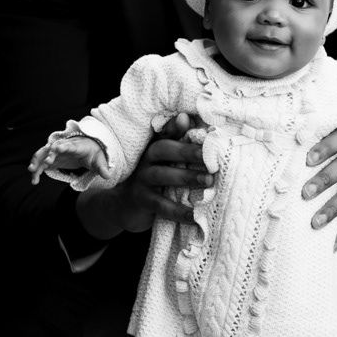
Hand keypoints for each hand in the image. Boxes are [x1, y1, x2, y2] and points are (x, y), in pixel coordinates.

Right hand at [27, 135, 107, 183]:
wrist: (89, 149)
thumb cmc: (94, 154)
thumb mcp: (100, 160)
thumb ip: (102, 167)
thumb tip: (107, 176)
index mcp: (76, 145)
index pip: (68, 145)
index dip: (61, 148)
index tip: (54, 152)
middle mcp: (63, 147)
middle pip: (51, 148)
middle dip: (45, 155)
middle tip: (41, 164)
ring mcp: (56, 152)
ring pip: (42, 155)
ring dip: (36, 162)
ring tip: (32, 173)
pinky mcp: (52, 159)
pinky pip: (41, 164)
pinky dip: (37, 171)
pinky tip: (34, 181)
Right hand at [75, 113, 212, 237]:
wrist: (126, 206)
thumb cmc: (157, 179)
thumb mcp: (168, 161)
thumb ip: (181, 145)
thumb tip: (189, 120)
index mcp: (156, 147)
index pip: (166, 133)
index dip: (175, 126)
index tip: (188, 119)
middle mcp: (147, 159)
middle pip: (163, 150)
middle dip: (187, 151)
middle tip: (210, 157)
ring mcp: (142, 180)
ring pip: (162, 175)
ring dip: (186, 177)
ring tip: (208, 180)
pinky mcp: (142, 201)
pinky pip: (161, 205)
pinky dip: (179, 211)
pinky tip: (195, 216)